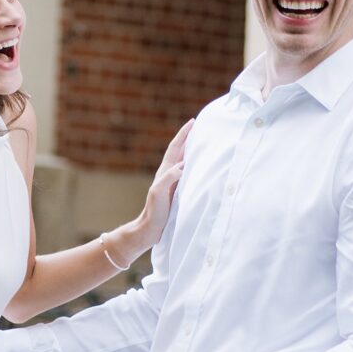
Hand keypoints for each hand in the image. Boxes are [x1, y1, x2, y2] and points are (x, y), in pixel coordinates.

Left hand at [132, 119, 193, 251]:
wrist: (149, 229)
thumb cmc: (153, 212)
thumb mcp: (159, 193)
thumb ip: (168, 178)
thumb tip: (181, 165)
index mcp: (164, 171)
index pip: (175, 148)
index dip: (183, 135)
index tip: (193, 122)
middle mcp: (168, 174)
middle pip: (179, 151)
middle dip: (188, 138)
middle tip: (200, 127)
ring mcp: (172, 182)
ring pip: (183, 161)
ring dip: (191, 150)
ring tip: (202, 142)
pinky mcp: (176, 191)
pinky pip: (187, 173)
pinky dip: (194, 166)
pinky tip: (200, 168)